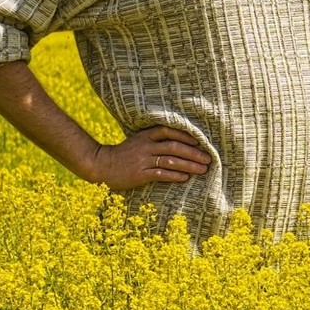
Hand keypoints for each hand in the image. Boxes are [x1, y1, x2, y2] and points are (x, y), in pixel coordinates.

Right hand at [84, 125, 211, 189]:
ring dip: (189, 165)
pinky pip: (160, 173)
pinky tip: (185, 178)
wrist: (101, 166)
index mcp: (145, 136)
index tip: (199, 141)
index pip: (168, 131)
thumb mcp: (137, 142)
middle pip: (174, 147)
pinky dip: (174, 175)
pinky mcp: (139, 174)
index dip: (185, 135)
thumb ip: (154, 141)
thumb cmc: (123, 155)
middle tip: (208, 159)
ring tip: (203, 169)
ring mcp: (142, 160)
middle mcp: (145, 146)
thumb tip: (179, 144)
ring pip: (170, 160)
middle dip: (193, 153)